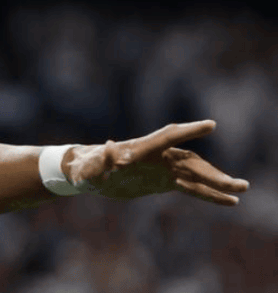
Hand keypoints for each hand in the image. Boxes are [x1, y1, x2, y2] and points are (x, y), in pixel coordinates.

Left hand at [65, 120, 249, 205]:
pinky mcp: (162, 181)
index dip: (188, 131)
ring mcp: (162, 167)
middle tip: (240, 183)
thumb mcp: (88, 168)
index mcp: (139, 149)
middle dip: (214, 172)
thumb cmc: (84, 169)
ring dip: (217, 181)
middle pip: (190, 160)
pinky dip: (208, 193)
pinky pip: (190, 186)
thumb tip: (109, 146)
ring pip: (195, 173)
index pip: (167, 136)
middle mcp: (155, 156)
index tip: (210, 125)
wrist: (85, 174)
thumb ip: (100, 160)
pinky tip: (229, 201)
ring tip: (242, 190)